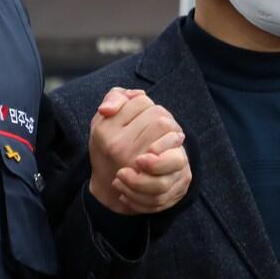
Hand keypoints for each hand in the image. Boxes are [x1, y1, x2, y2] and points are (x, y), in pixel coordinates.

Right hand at [88, 87, 191, 215]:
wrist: (109, 184)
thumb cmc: (108, 145)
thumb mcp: (103, 119)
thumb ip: (116, 98)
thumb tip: (137, 94)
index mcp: (104, 129)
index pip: (139, 101)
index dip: (144, 104)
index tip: (141, 115)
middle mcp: (117, 145)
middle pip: (156, 112)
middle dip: (161, 115)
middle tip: (157, 124)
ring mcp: (135, 160)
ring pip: (166, 125)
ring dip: (170, 126)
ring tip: (164, 133)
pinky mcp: (152, 173)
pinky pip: (173, 145)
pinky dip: (176, 141)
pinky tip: (174, 143)